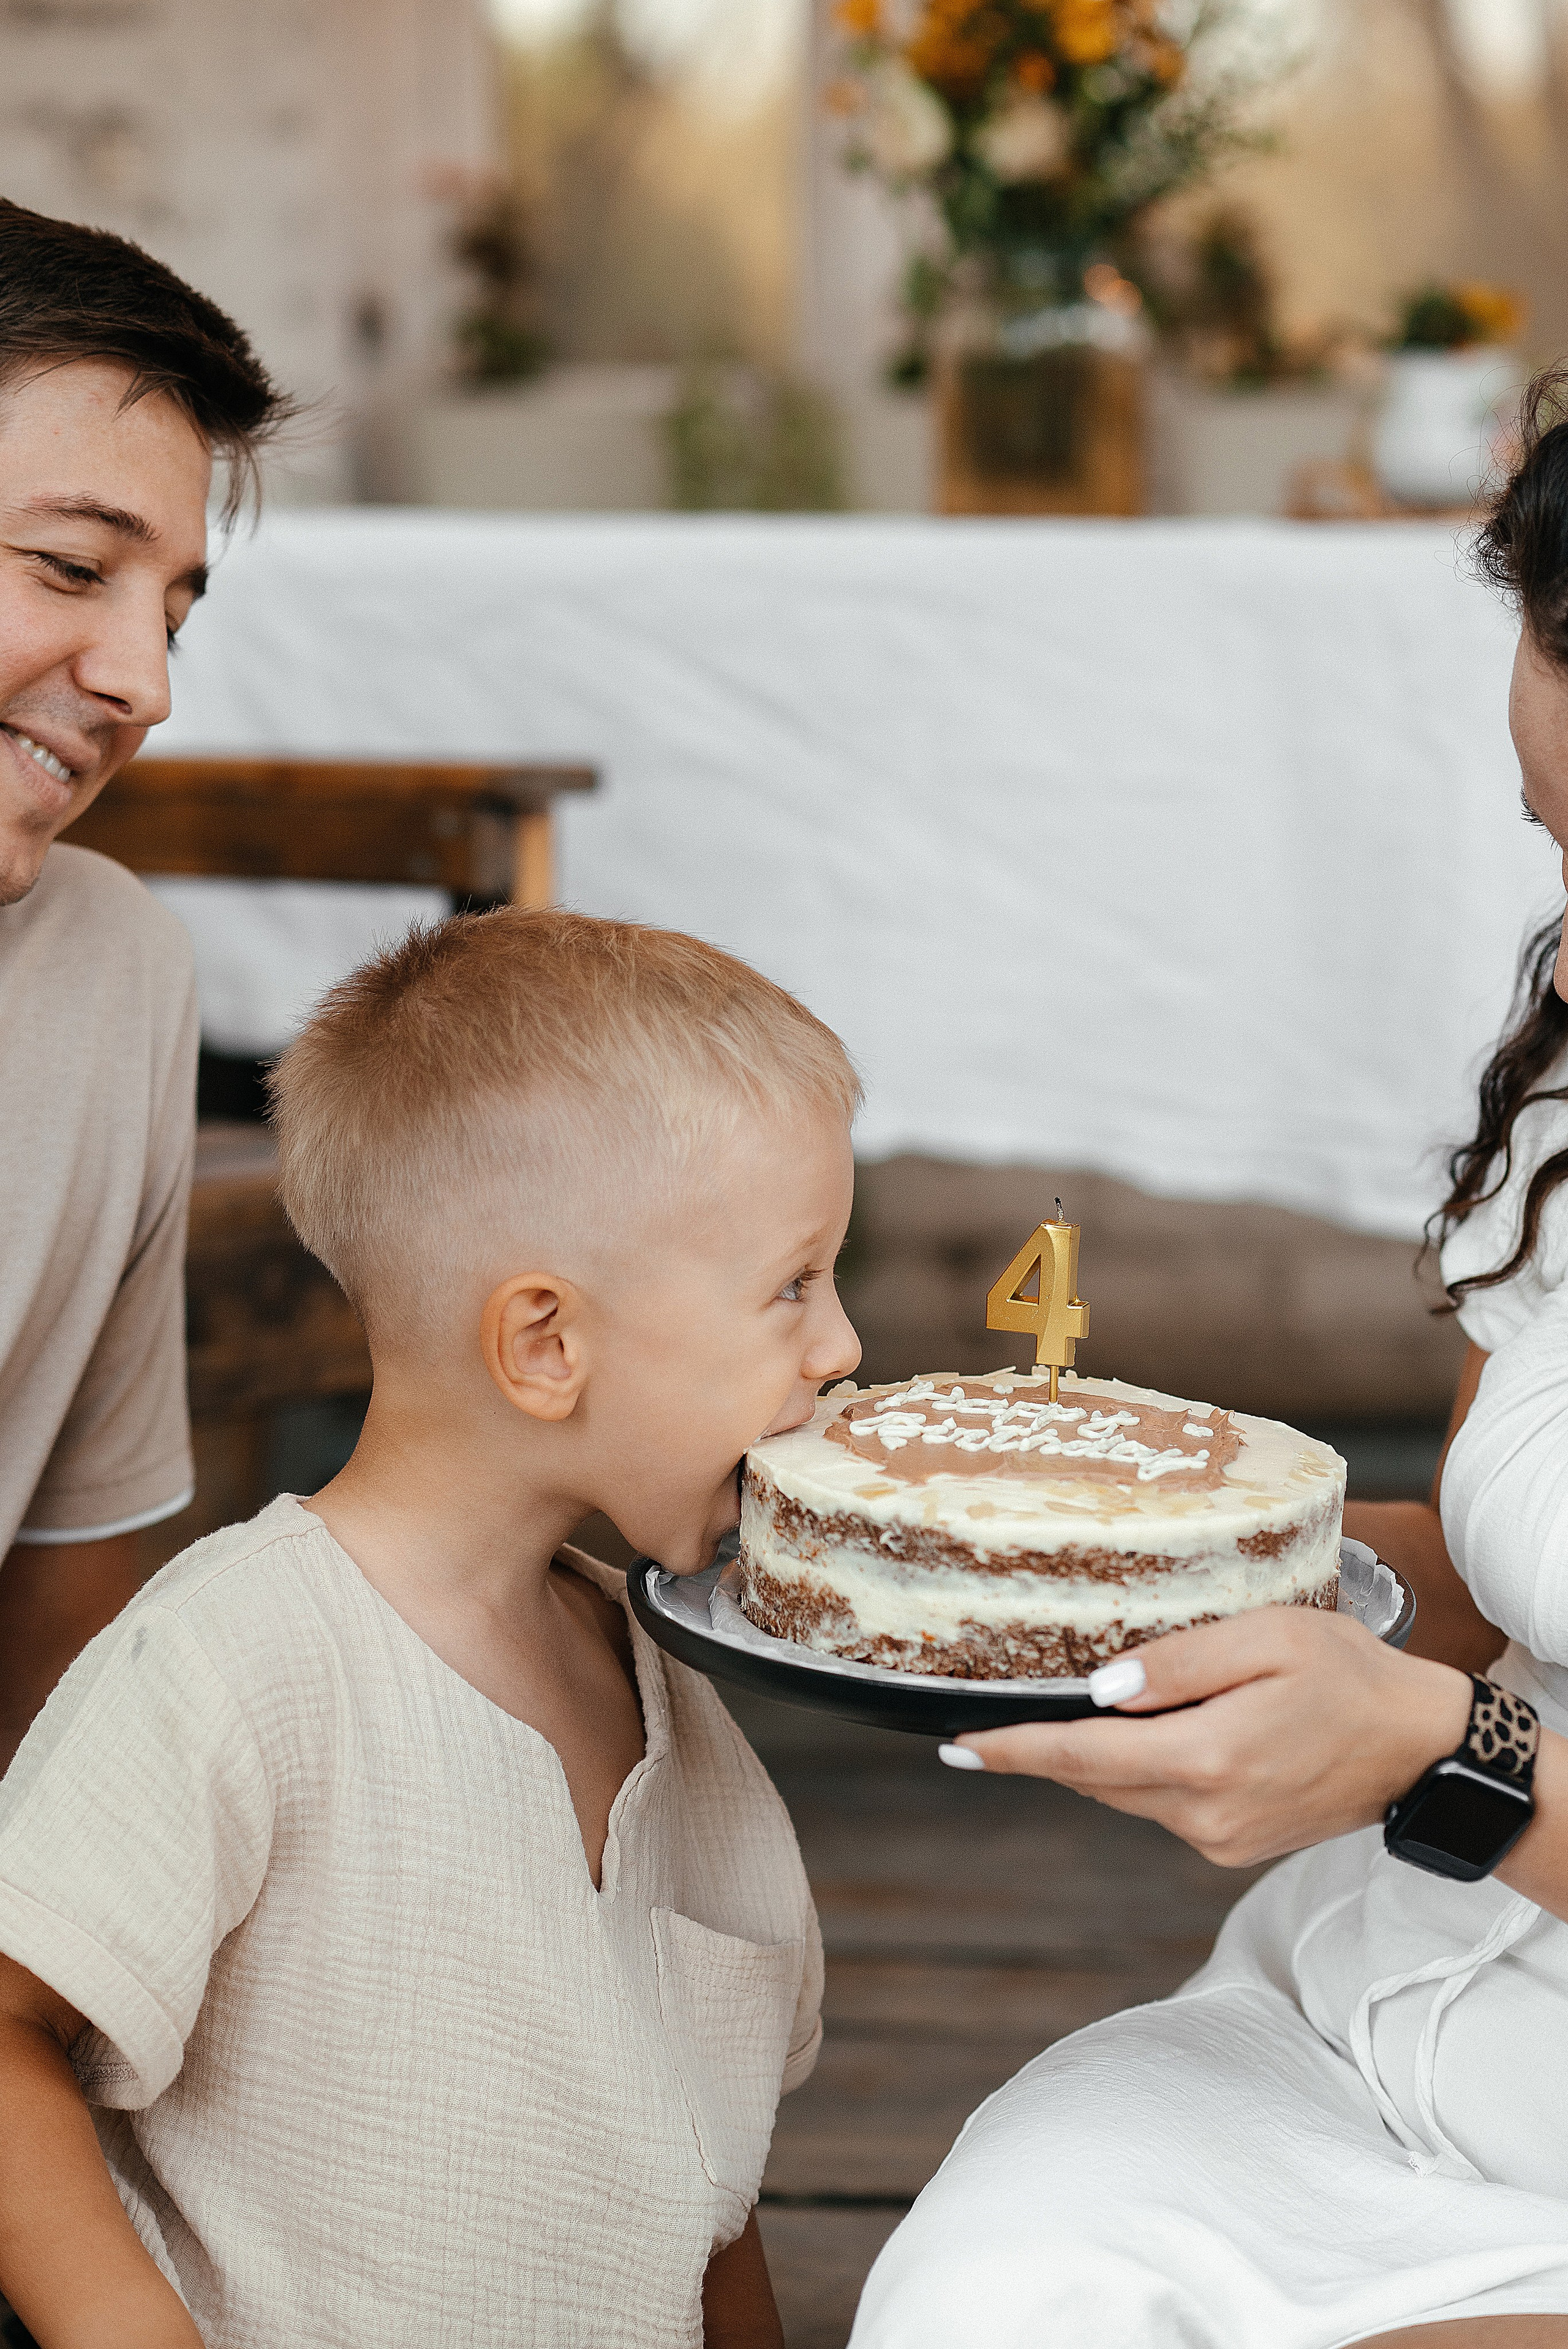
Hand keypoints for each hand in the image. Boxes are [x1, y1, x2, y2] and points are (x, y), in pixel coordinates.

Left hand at [951, 1608, 1473, 1867]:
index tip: (955, 1747)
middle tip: (1004, 1710)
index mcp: (1208, 1758)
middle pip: (1094, 1778)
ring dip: (1104, 1755)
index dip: (1012, 1751)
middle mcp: (1204, 1813)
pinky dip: (1145, 1770)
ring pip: (1125, 1792)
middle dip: (1050, 1746)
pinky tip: (1165, 1732)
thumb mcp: (1268, 1637)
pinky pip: (1161, 1804)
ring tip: (1099, 1707)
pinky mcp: (1230, 1845)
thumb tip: (1099, 1689)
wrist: (1417, 1748)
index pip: (1082, 1758)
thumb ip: (1179, 1662)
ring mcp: (1217, 1837)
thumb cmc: (1348, 1674)